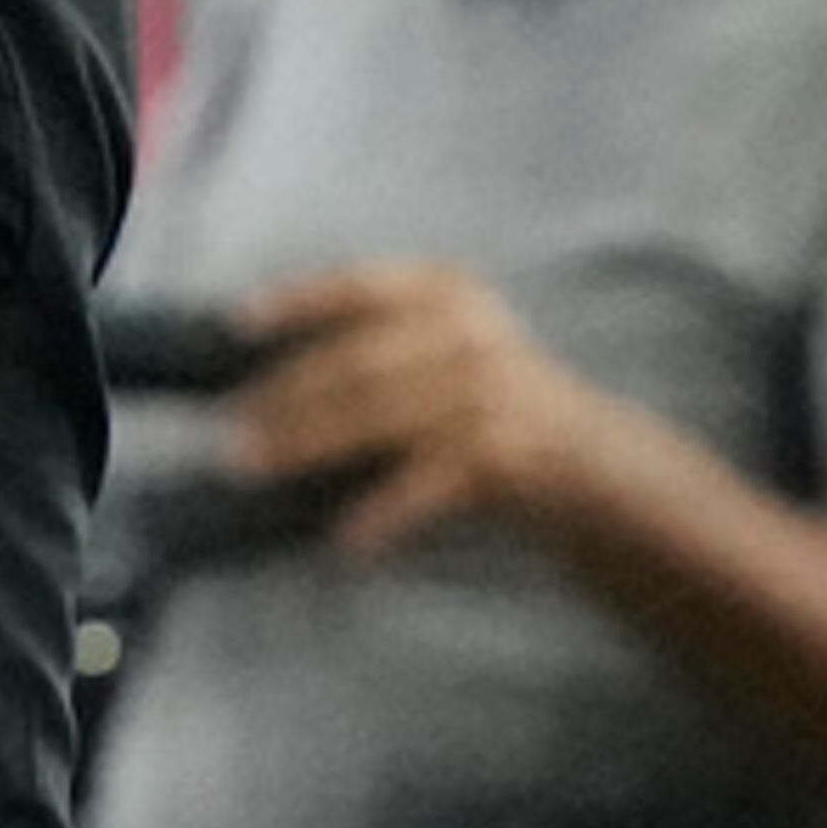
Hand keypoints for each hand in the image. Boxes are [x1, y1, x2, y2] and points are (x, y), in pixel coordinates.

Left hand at [227, 264, 614, 559]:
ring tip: (254, 468)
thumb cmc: (493, 406)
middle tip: (230, 432)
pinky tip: (343, 539)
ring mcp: (487, 390)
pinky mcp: (501, 453)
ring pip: (376, 418)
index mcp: (447, 292)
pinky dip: (380, 513)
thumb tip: (269, 378)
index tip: (237, 325)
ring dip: (308, 447)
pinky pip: (421, 485)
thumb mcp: (448, 348)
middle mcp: (467, 331)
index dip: (296, 303)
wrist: (596, 464)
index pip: (358, 288)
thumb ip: (382, 345)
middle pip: (356, 363)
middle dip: (285, 398)